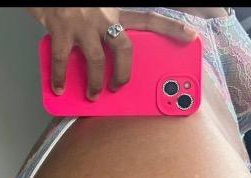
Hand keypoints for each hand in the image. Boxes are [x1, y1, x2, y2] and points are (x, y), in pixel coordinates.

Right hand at [27, 8, 196, 99]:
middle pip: (124, 49)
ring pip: (96, 60)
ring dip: (95, 82)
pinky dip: (60, 78)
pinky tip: (59, 88)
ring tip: (93, 95)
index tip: (191, 36)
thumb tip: (109, 53)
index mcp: (115, 10)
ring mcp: (82, 23)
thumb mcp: (96, 8)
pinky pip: (64, 60)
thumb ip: (107, 26)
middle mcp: (103, 16)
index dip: (171, 28)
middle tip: (119, 87)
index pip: (149, 20)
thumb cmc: (72, 0)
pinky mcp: (61, 29)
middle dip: (124, 73)